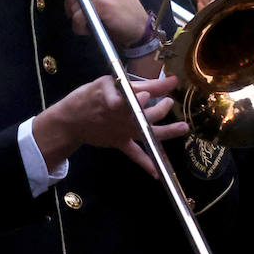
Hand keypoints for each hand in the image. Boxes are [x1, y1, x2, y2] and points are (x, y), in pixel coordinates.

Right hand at [32, 74, 188, 177]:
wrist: (70, 120)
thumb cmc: (89, 97)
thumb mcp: (108, 84)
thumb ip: (138, 85)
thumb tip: (169, 80)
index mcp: (117, 96)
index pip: (140, 90)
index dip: (157, 88)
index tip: (173, 82)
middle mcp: (121, 114)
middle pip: (146, 113)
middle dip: (161, 109)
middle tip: (169, 102)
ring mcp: (121, 130)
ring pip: (146, 131)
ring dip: (166, 131)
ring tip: (183, 128)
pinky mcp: (119, 142)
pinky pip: (133, 153)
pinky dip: (145, 163)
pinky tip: (156, 173)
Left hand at [55, 0, 151, 47]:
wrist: (139, 28)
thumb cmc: (122, 6)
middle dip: (75, 3)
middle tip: (92, 11)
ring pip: (73, 3)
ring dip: (79, 16)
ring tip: (97, 18)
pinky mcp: (101, 2)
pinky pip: (78, 16)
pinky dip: (82, 27)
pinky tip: (95, 26)